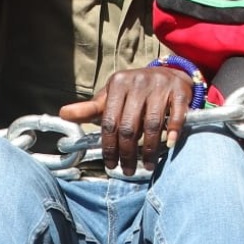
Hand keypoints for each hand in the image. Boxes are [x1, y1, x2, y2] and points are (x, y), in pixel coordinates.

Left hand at [60, 66, 193, 173]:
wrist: (169, 73)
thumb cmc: (135, 92)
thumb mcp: (111, 97)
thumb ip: (90, 109)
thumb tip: (63, 114)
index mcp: (118, 83)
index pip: (109, 122)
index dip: (109, 147)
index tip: (111, 165)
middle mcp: (138, 81)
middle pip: (129, 126)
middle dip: (127, 153)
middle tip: (128, 170)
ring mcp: (160, 85)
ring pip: (151, 124)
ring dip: (149, 150)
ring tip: (147, 165)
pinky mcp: (180, 90)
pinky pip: (176, 115)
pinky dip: (172, 131)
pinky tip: (168, 145)